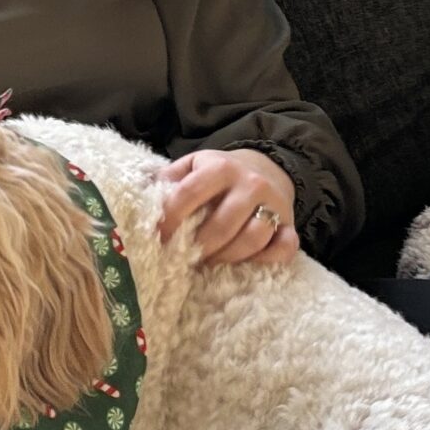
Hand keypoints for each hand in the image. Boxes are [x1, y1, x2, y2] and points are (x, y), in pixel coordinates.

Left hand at [156, 148, 299, 267]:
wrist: (264, 167)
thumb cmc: (218, 174)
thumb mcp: (192, 167)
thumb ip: (168, 180)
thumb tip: (139, 201)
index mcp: (220, 167)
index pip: (189, 194)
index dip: (170, 220)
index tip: (160, 239)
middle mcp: (250, 183)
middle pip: (223, 224)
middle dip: (200, 247)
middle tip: (186, 258)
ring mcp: (274, 204)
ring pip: (253, 238)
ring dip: (228, 257)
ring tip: (211, 262)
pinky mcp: (290, 223)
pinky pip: (284, 248)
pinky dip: (267, 259)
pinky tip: (248, 263)